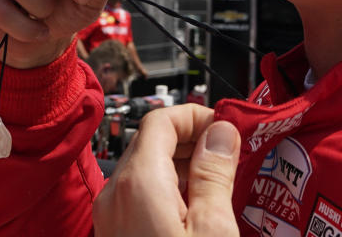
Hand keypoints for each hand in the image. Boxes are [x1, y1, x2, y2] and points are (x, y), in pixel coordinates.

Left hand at [94, 104, 239, 236]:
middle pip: (153, 141)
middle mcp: (114, 195)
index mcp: (138, 184)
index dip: (198, 116)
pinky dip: (170, 188)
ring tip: (220, 181)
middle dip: (195, 139)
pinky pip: (140, 195)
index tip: (228, 129)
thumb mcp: (211, 231)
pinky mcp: (115, 233)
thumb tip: (221, 134)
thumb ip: (215, 176)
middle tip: (231, 153)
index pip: (161, 119)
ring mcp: (110, 216)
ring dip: (184, 164)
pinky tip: (197, 206)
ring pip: (147, 168)